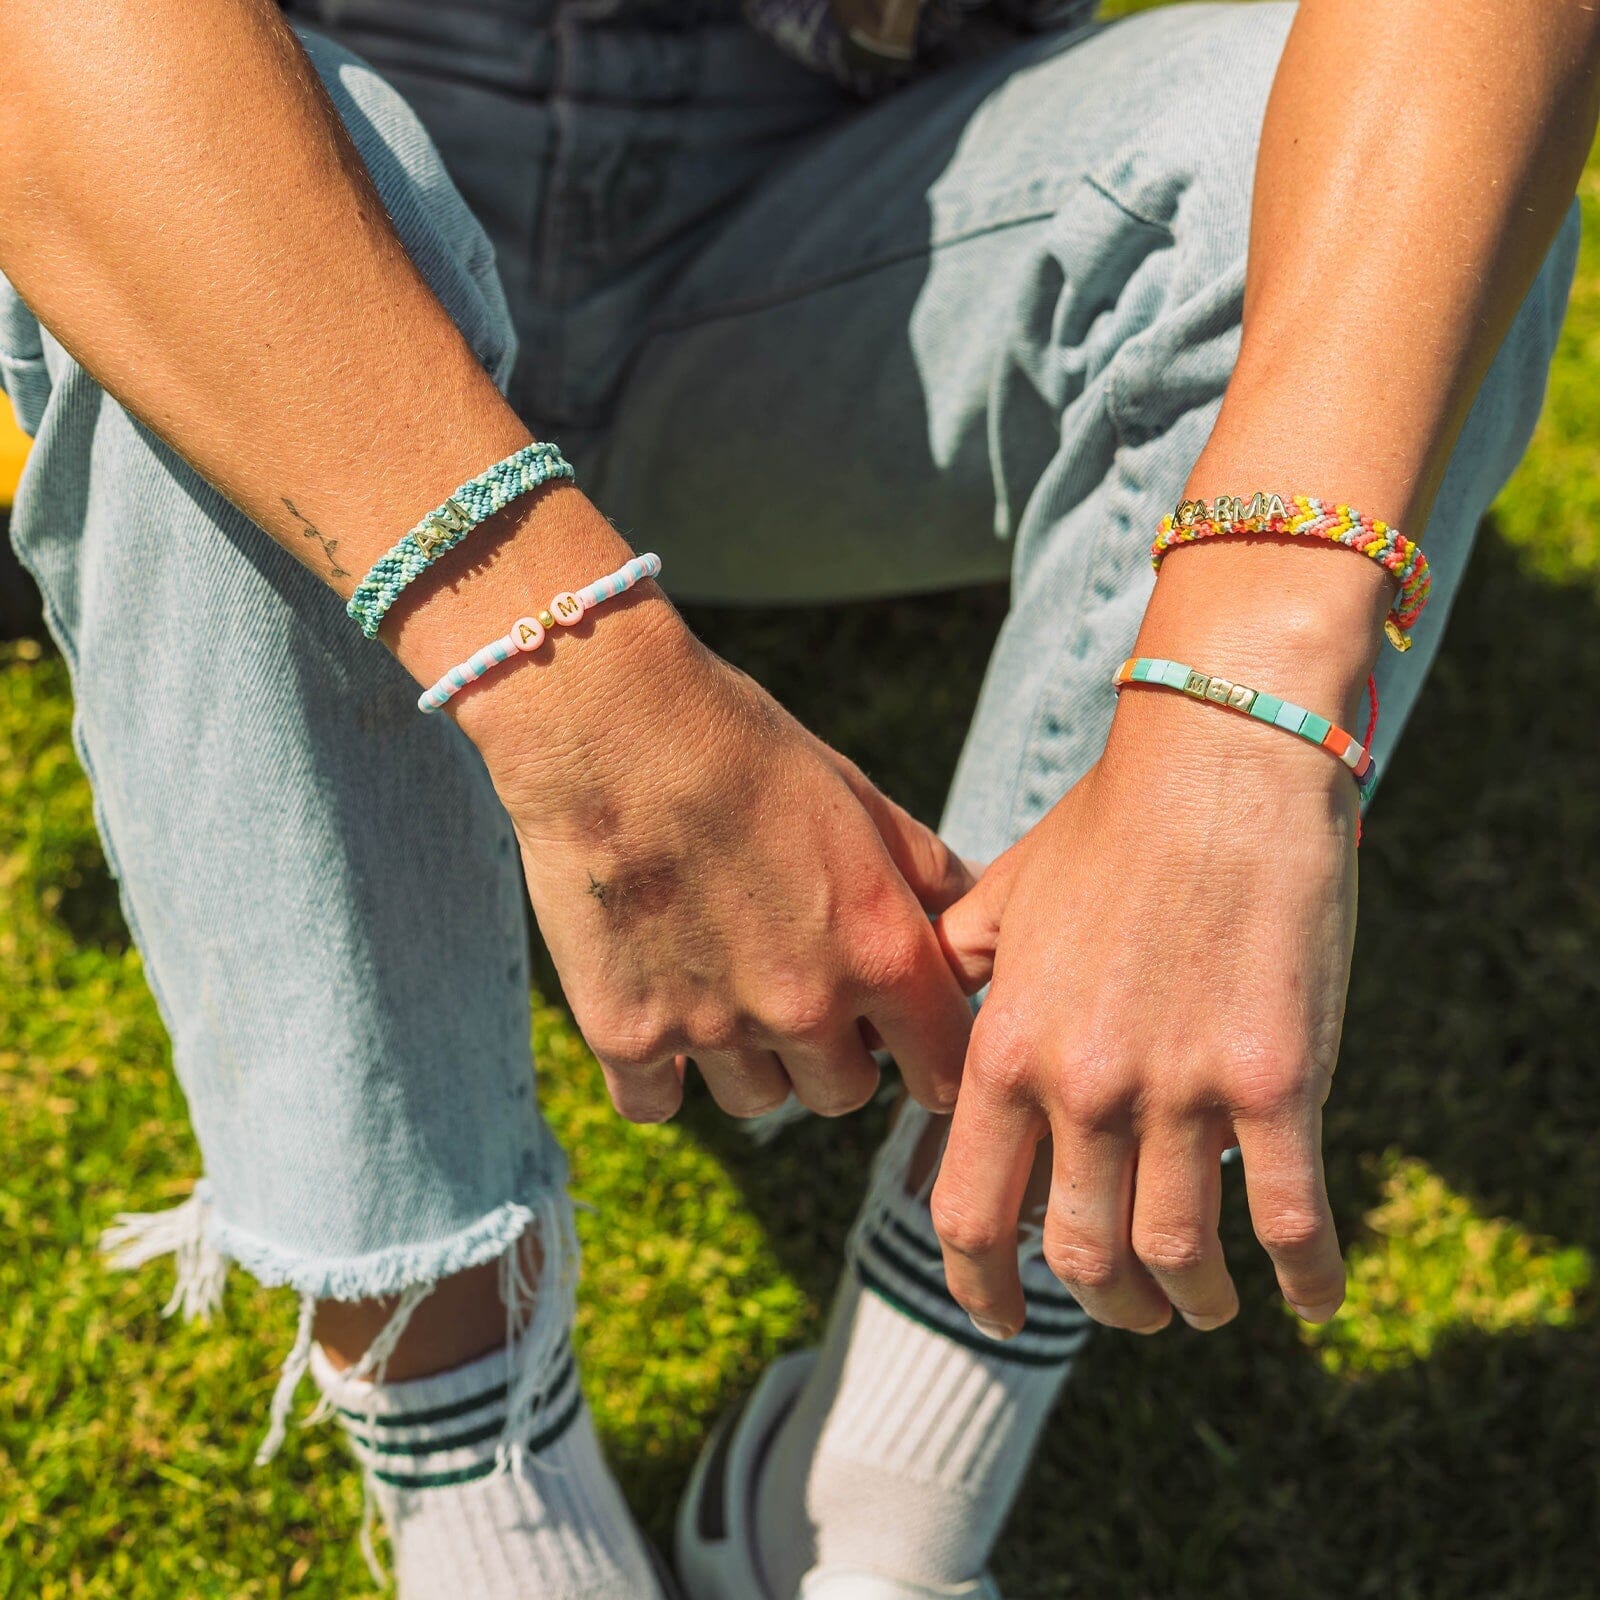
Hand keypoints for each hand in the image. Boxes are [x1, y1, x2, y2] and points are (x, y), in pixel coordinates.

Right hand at [477, 597, 975, 1123]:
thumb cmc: (741, 747)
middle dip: (831, 1053)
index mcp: (881, 948)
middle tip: (795, 988)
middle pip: (844, 1093)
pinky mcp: (627, 1034)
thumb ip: (924, 870)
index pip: (945, 1066)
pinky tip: (656, 1008)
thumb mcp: (856, 798)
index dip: (930, 1055)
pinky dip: (658, 1072)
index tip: (905, 1036)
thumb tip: (975, 907)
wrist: (607, 724)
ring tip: (717, 980)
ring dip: (747, 1059)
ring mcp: (715, 1028)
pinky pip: (656, 1103)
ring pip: (755, 1100)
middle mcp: (807, 1004)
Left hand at [930, 656, 1359, 1336]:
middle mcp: (1083, 1085)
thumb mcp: (1004, 899)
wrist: (1218, 766)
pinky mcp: (1279, 1081)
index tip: (998, 1314)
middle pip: (1079, 1256)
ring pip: (1176, 1256)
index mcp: (1007, 1049)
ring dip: (1191, 1303)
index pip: (968, 1211)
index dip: (979, 1285)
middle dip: (1104, 1303)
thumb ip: (956, 973)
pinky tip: (1312, 1299)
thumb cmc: (1107, 830)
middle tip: (1129, 1305)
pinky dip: (1304, 1279)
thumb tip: (922, 1030)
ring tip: (1204, 1304)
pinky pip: (1290, 1218)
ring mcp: (1182, 1089)